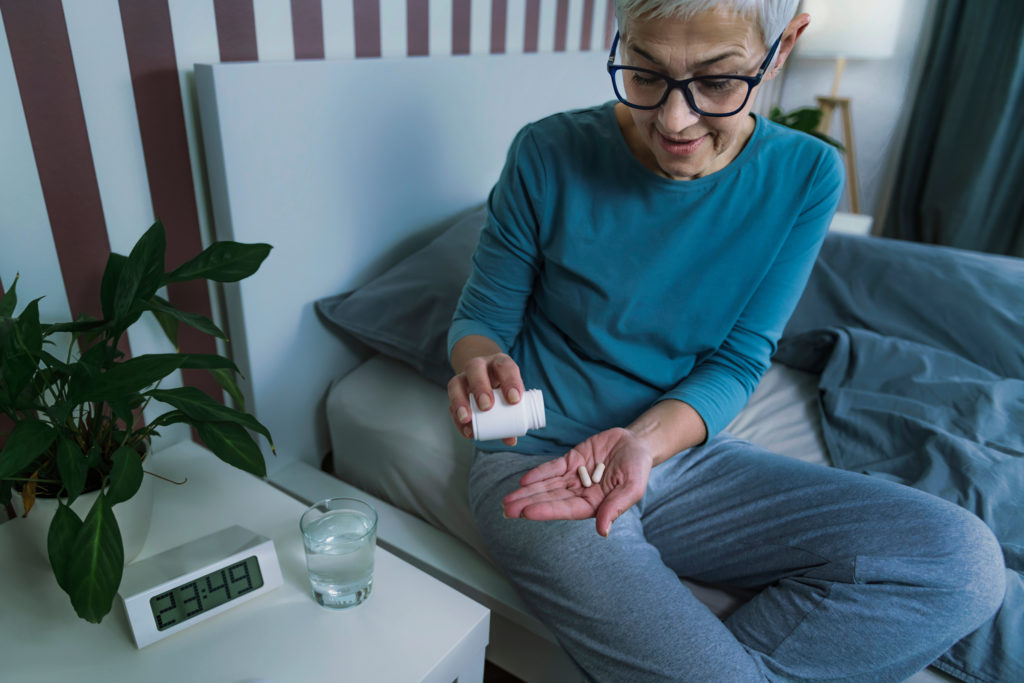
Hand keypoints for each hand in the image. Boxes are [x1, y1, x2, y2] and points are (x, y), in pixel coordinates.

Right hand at [448, 350, 524, 446]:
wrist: (486, 377)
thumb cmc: (503, 387)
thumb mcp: (511, 395)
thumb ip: (513, 415)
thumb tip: (511, 439)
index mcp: (499, 363)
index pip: (505, 366)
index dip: (510, 381)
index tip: (514, 400)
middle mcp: (480, 366)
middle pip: (475, 368)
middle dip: (480, 387)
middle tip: (487, 407)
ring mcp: (464, 378)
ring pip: (456, 382)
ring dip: (460, 401)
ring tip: (467, 418)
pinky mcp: (455, 392)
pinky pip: (451, 402)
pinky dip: (456, 417)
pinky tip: (466, 429)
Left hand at [502, 427, 653, 536]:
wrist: (637, 443)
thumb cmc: (638, 468)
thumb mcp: (633, 487)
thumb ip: (616, 507)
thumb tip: (602, 531)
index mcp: (595, 504)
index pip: (566, 510)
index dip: (546, 511)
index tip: (527, 512)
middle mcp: (581, 493)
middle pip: (551, 500)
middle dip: (528, 504)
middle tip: (506, 510)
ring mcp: (574, 477)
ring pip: (547, 486)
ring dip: (527, 492)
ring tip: (507, 500)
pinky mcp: (571, 461)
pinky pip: (552, 468)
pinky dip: (538, 474)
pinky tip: (523, 481)